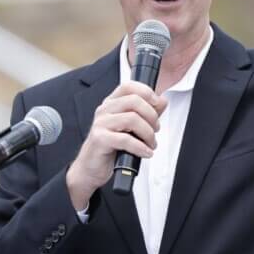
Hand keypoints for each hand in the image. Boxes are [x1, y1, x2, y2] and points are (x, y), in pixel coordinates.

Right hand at [66, 81, 165, 209]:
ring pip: (132, 119)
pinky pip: (125, 139)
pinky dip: (140, 147)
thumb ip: (147, 113)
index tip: (157, 104)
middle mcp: (104, 110)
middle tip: (156, 129)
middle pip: (134, 101)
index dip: (146, 92)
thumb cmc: (110, 147)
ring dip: (148, 133)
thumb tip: (163, 101)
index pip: (129, 86)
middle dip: (151, 116)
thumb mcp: (131, 128)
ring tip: (151, 144)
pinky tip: (146, 153)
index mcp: (111, 103)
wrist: (91, 167)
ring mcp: (101, 123)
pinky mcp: (100, 139)